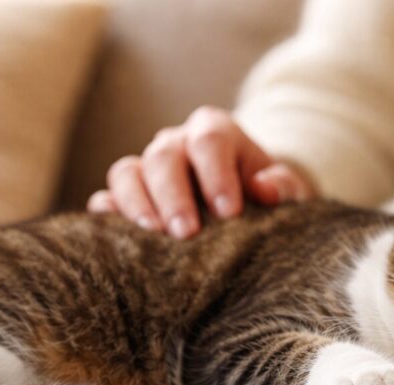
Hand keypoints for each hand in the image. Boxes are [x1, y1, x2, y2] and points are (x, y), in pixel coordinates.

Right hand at [88, 106, 314, 237]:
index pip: (210, 140)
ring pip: (126, 173)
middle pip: (163, 156)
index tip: (229, 212)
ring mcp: (146, 169)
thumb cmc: (268, 199)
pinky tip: (121, 242)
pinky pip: (105, 201)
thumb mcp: (287, 192)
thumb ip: (283, 186)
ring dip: (136, 206)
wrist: (246, 209)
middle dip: (174, 196)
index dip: (216, 174)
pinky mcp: (126, 198)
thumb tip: (265, 189)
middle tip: (186, 234)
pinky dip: (108, 218)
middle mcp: (175, 144)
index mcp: (216, 133)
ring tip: (154, 240)